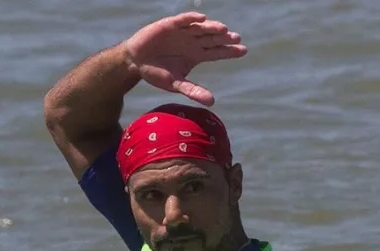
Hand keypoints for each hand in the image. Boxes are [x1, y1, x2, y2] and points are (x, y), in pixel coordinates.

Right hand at [123, 12, 246, 105]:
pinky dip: (192, 18)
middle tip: (237, 38)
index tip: (243, 50)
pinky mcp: (170, 25)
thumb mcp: (176, 84)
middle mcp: (193, 42)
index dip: (229, 51)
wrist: (136, 62)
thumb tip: (212, 102)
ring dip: (212, 27)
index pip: (217, 52)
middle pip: (212, 38)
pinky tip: (202, 18)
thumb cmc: (157, 73)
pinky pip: (183, 20)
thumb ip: (193, 91)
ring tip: (224, 29)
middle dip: (224, 38)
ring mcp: (183, 32)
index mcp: (197, 55)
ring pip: (201, 28)